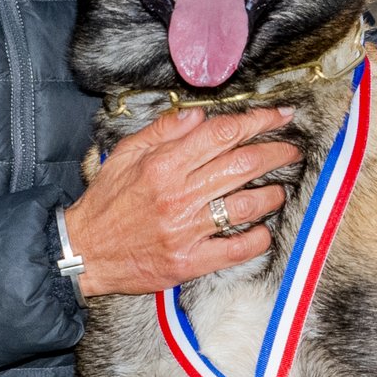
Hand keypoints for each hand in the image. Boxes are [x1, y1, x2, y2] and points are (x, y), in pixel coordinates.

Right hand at [65, 106, 300, 297]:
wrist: (85, 252)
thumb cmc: (105, 202)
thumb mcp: (125, 155)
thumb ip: (162, 132)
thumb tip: (197, 115)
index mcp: (164, 165)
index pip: (223, 133)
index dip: (259, 121)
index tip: (280, 117)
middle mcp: (179, 194)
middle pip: (244, 164)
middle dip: (277, 152)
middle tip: (291, 150)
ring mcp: (187, 230)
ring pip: (247, 205)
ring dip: (272, 195)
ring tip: (279, 190)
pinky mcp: (190, 261)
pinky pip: (237, 249)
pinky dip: (258, 239)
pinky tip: (262, 231)